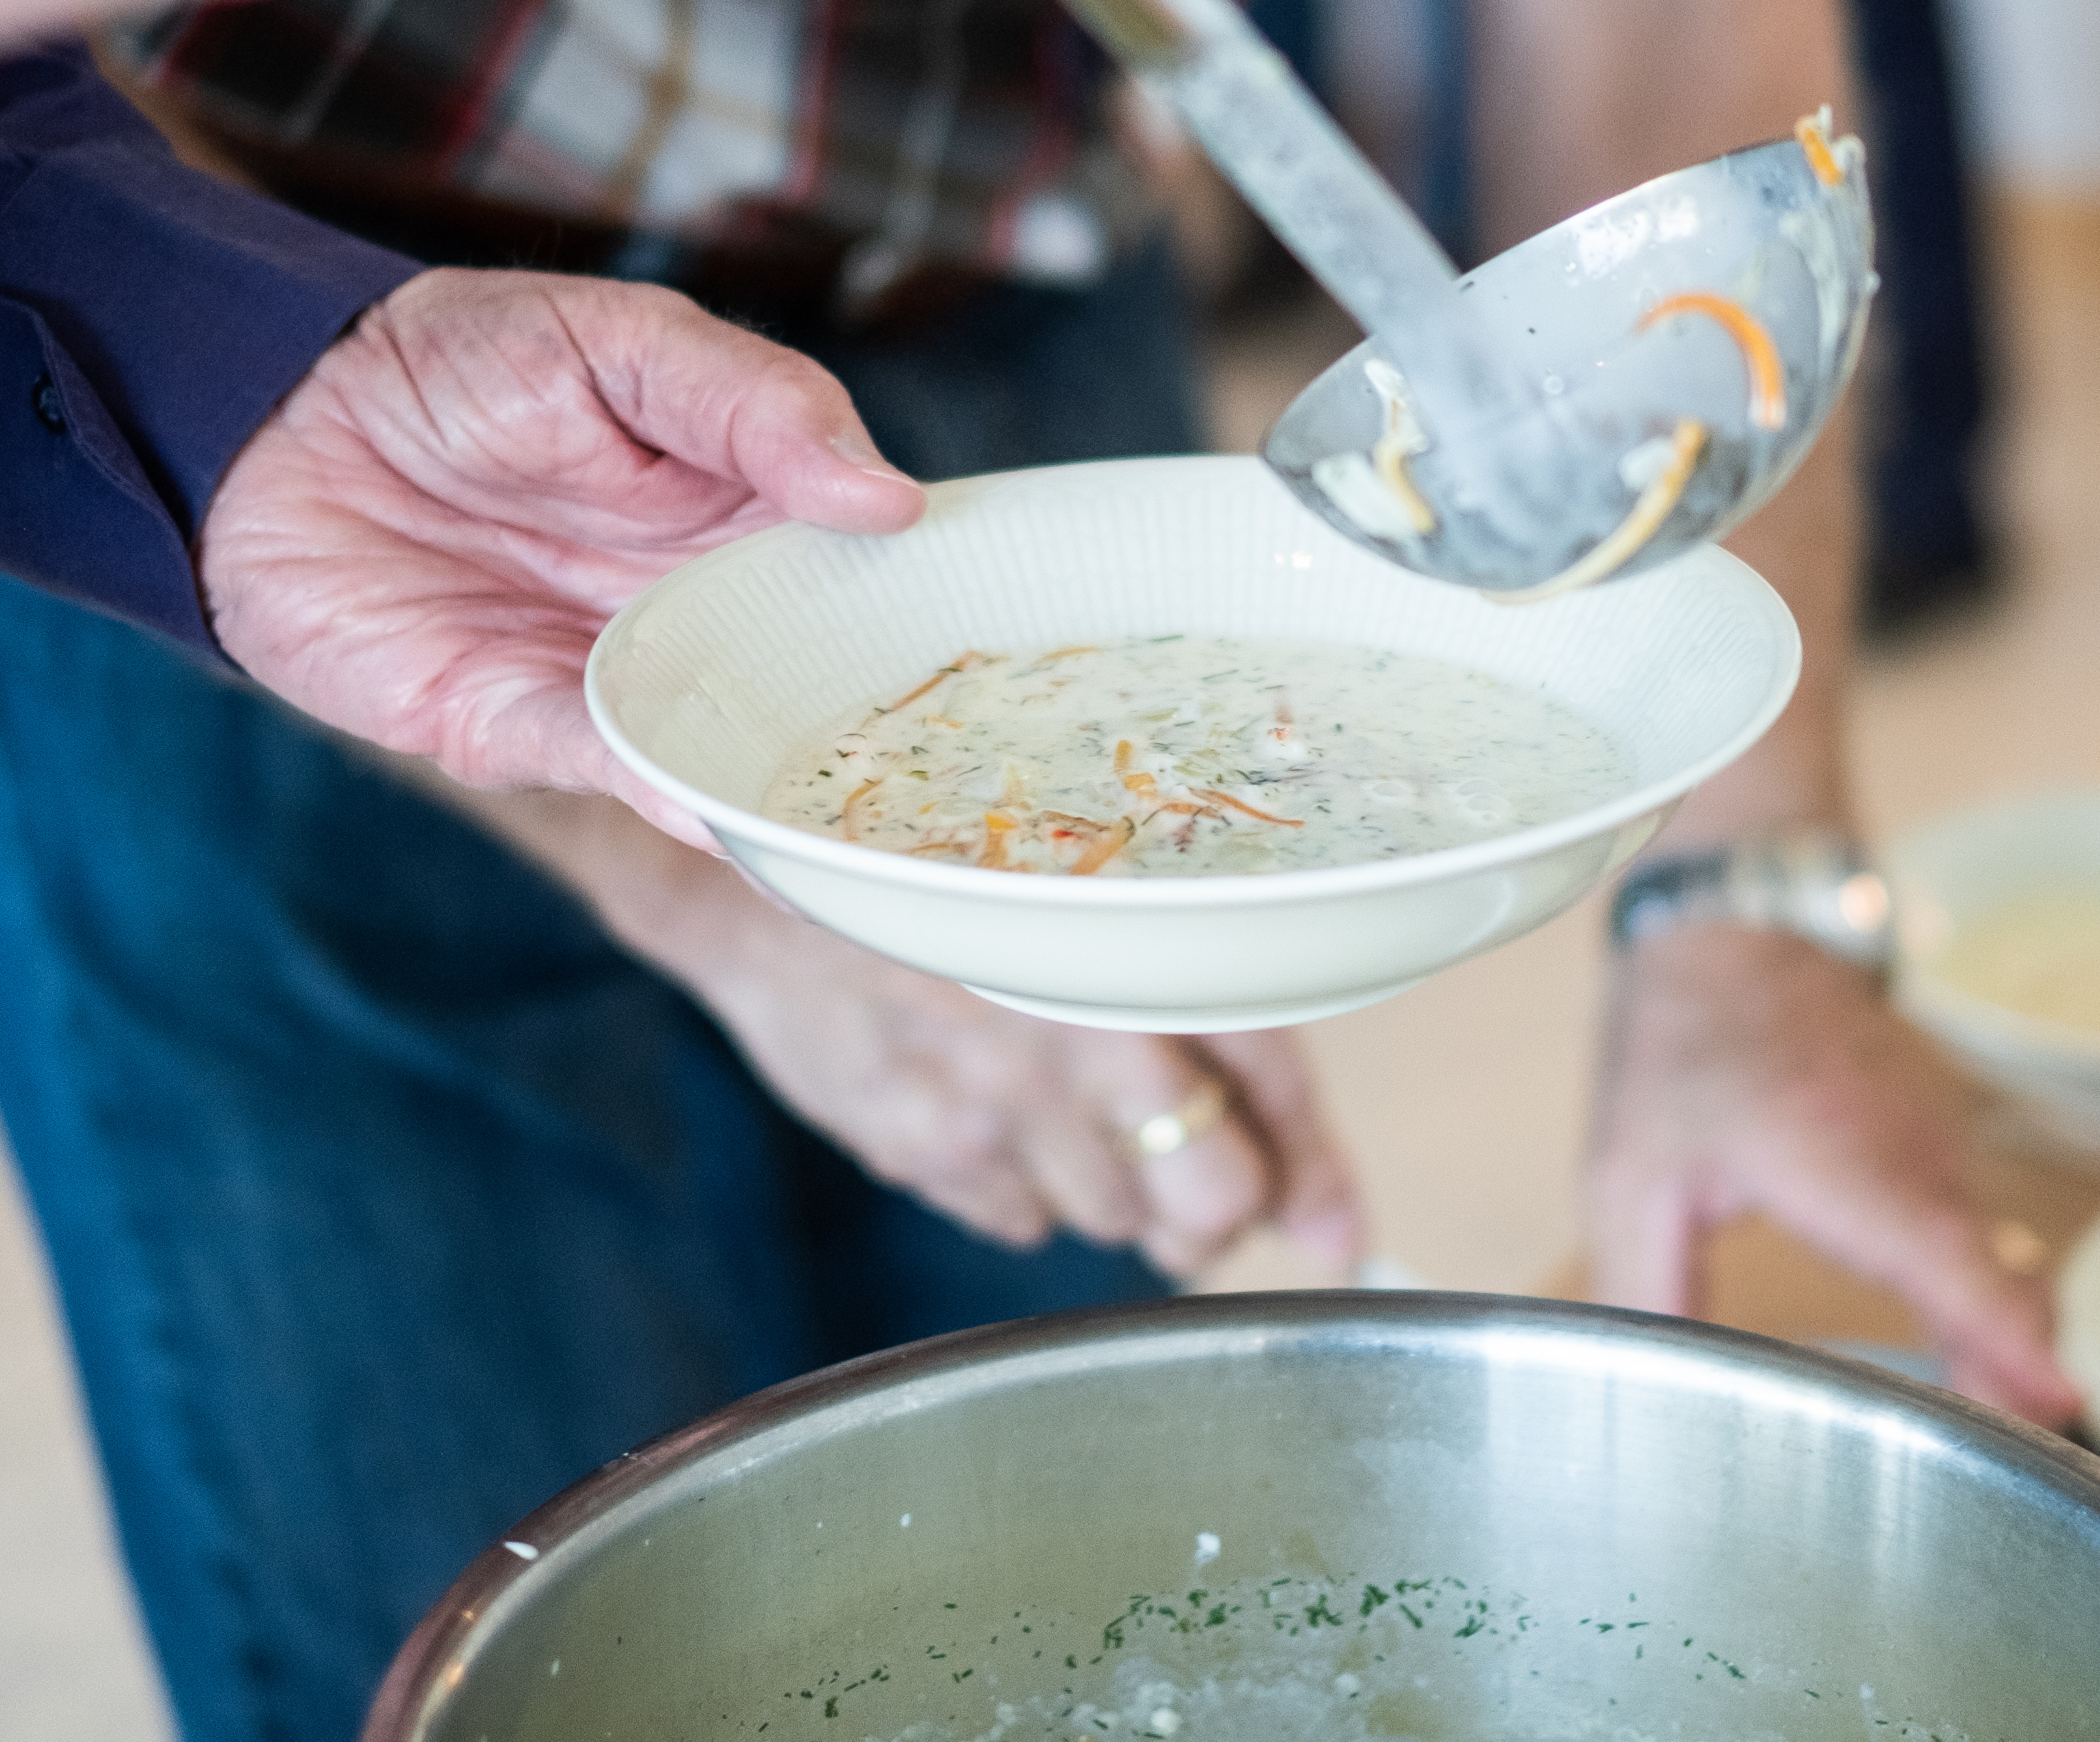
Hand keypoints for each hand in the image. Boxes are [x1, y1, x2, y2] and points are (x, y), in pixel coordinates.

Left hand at [199, 268, 921, 843]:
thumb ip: (756, 407)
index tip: (1029, 641)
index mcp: (748, 514)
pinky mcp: (508, 723)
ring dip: (779, 782)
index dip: (943, 609)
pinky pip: (591, 758)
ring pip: (717, 747)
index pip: (869, 574)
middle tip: (978, 771)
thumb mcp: (627, 342)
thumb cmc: (461, 357)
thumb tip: (889, 496)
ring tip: (861, 820)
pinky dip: (646, 782)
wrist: (272, 413)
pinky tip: (706, 801)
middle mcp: (696, 613)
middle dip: (883, 730)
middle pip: (813, 686)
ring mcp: (609, 677)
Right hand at [463, 793, 1370, 1278]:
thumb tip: (1342, 1236)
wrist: (756, 870)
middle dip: (1212, 1198)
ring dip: (1115, 1184)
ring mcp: (986, 1107)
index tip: (1336, 1224)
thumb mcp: (1100, 909)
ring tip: (1069, 1099)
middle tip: (1190, 1159)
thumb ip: (1240, 1054)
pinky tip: (999, 1115)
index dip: (1309, 1168)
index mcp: (1130, 951)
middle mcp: (1067, 1038)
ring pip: (1114, 1222)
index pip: (1267, 1091)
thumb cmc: (945, 862)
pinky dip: (1024, 1189)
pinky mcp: (919, 1152)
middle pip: (1203, 1203)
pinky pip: (1019, 1223)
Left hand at [1588, 923, 2080, 1422]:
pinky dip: (1986, 1290)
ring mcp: (1938, 1139)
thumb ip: (1645, 1286)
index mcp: (1835, 1156)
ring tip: (1995, 1423)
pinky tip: (1968, 1350)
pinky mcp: (1943, 1140)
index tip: (2053, 1391)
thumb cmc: (1680, 1044)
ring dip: (2000, 1335)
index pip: (1938, 1250)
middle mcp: (1909, 1149)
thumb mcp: (1629, 1172)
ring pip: (1996, 1255)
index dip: (1996, 1326)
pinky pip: (1980, 1227)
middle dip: (2011, 1369)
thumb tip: (1646, 1389)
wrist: (1737, 927)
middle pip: (1992, 1275)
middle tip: (2016, 1458)